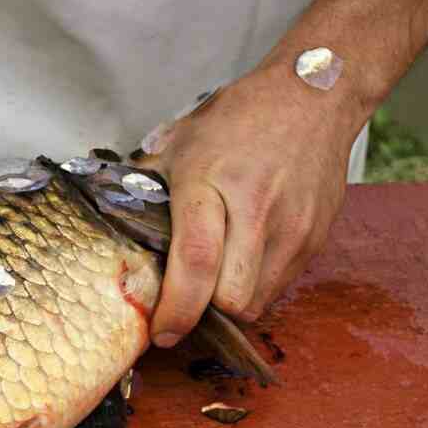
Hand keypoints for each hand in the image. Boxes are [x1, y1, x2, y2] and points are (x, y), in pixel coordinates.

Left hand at [139, 63, 356, 346]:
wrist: (315, 96)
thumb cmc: (239, 119)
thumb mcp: (180, 145)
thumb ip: (145, 189)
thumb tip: (110, 227)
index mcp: (211, 184)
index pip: (196, 263)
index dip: (177, 309)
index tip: (160, 332)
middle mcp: (257, 211)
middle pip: (231, 299)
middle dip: (204, 312)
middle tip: (184, 304)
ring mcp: (293, 228)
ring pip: (258, 302)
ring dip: (230, 304)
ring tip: (213, 283)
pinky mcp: (316, 239)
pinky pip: (280, 287)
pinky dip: (255, 288)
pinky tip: (241, 264)